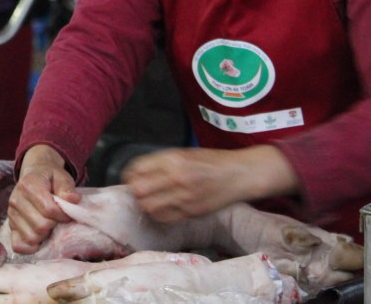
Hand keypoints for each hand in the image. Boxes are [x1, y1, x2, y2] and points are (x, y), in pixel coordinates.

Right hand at [6, 145, 80, 253]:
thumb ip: (67, 187)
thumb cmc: (50, 177)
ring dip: (44, 236)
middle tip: (58, 220)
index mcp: (28, 186)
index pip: (49, 209)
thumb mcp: (61, 176)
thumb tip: (73, 199)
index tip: (67, 213)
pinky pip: (18, 245)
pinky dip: (30, 246)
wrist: (34, 174)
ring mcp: (11, 214)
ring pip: (31, 237)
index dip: (63, 215)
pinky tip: (40, 239)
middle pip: (40, 226)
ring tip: (49, 226)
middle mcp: (16, 200)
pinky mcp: (10, 226)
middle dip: (54, 225)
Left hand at [121, 145, 297, 222]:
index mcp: (174, 158)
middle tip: (138, 190)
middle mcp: (177, 177)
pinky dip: (158, 214)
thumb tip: (138, 173)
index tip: (131, 177)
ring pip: (149, 207)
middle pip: (139, 189)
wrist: (240, 174)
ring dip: (145, 204)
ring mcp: (185, 197)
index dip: (130, 174)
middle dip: (134, 190)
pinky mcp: (192, 212)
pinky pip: (164, 218)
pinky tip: (162, 208)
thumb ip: (162, 162)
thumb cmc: (212, 161)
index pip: (137, 168)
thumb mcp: (186, 153)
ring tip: (149, 200)